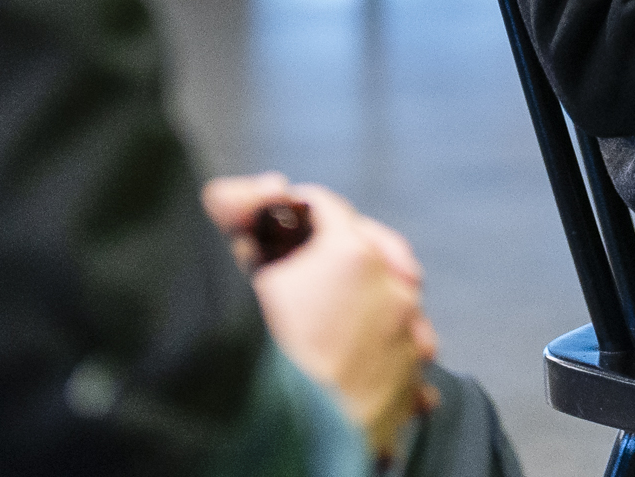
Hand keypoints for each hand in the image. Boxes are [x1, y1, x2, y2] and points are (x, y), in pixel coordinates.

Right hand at [212, 177, 437, 456]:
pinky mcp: (409, 394)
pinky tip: (354, 374)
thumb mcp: (224, 275)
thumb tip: (269, 185)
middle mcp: (392, 294)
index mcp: (351, 256)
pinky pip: (404, 365)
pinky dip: (383, 364)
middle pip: (370, 255)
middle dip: (339, 259)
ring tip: (327, 333)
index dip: (291, 214)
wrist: (277, 448)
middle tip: (303, 279)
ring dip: (368, 312)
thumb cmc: (248, 365)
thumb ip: (237, 211)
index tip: (274, 228)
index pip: (326, 208)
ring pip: (394, 310)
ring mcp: (406, 346)